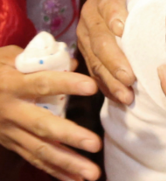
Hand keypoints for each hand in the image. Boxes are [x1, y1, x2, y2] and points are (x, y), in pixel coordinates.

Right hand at [0, 46, 100, 180]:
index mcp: (13, 84)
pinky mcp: (11, 144)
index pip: (43, 84)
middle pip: (43, 126)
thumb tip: (73, 61)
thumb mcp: (9, 57)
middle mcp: (12, 111)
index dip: (67, 85)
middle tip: (95, 144)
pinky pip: (35, 159)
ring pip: (40, 150)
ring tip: (93, 173)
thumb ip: (41, 59)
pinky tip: (76, 180)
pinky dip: (56, 171)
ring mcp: (10, 132)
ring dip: (68, 163)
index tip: (92, 87)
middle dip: (70, 136)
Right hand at [76, 0, 162, 103]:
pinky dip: (107, 86)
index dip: (113, 13)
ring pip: (95, 59)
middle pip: (99, 37)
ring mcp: (89, 35)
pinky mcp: (92, 51)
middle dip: (113, 58)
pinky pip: (96, 71)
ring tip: (127, 94)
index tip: (123, 28)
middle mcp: (92, 13)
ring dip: (110, 78)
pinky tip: (121, 100)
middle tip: (129, 75)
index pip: (108, 0)